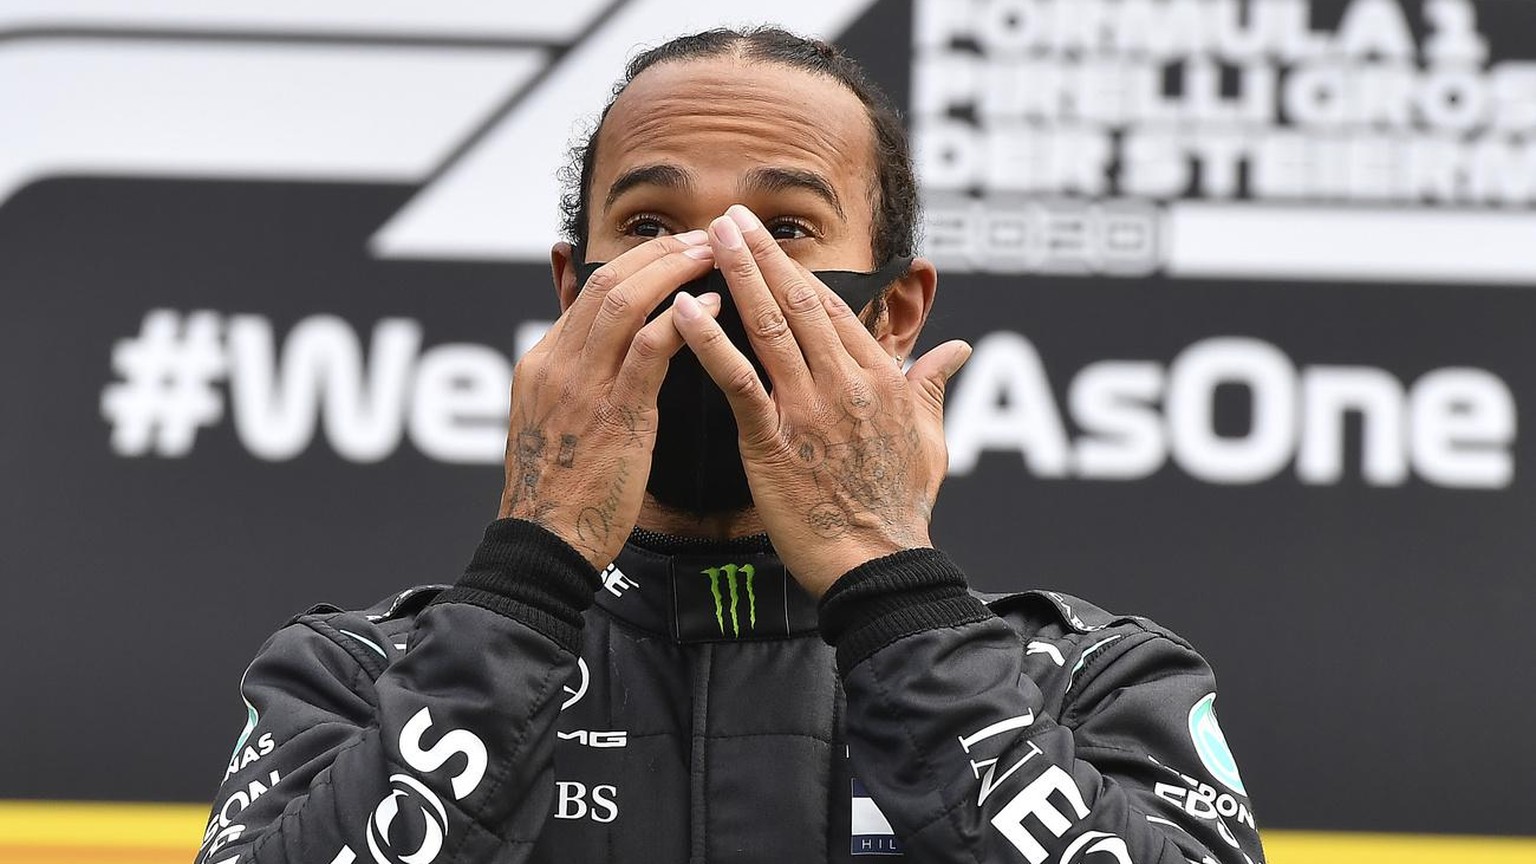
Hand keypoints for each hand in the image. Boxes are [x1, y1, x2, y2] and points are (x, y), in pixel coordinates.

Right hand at [501, 232, 719, 568]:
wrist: (544, 546)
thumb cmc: (561, 496)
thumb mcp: (556, 425)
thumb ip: (581, 383)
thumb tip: (612, 356)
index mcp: (540, 363)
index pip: (588, 292)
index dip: (637, 263)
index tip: (676, 251)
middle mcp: (555, 364)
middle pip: (606, 282)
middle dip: (660, 252)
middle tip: (705, 238)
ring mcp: (580, 386)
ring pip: (624, 301)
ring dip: (674, 270)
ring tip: (714, 256)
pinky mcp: (612, 414)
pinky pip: (649, 349)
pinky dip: (684, 320)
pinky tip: (714, 306)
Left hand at [670, 206, 971, 596]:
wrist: (878, 565)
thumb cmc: (902, 508)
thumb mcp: (931, 439)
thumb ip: (934, 385)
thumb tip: (958, 348)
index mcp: (881, 378)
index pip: (834, 309)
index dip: (798, 271)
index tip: (771, 241)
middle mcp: (845, 383)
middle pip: (799, 303)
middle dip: (762, 255)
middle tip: (730, 215)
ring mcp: (808, 409)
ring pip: (769, 328)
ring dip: (737, 277)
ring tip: (710, 238)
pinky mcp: (773, 441)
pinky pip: (737, 380)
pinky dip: (708, 342)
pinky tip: (681, 311)